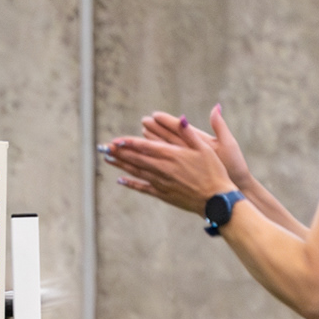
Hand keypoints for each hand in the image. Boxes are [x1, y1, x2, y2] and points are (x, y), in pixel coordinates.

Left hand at [101, 104, 238, 214]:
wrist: (215, 200)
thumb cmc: (214, 171)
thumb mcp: (205, 148)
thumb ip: (189, 134)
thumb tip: (181, 118)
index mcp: (172, 155)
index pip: (144, 147)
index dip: (128, 143)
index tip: (115, 140)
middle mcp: (163, 169)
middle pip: (135, 159)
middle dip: (118, 153)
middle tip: (103, 148)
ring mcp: (161, 182)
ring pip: (136, 172)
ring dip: (120, 165)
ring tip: (107, 159)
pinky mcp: (162, 194)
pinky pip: (143, 188)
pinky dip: (130, 183)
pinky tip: (120, 180)